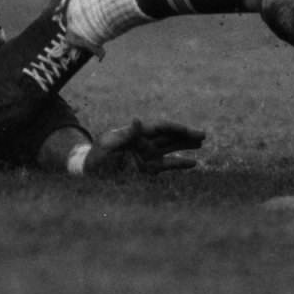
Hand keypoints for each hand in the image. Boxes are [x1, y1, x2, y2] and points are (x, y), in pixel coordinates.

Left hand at [84, 119, 205, 176]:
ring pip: (171, 148)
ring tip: (201, 143)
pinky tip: (193, 163)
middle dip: (185, 135)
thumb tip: (138, 121)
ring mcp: (148, 155)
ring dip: (186, 145)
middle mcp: (145, 142)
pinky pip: (167, 165)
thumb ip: (125, 134)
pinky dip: (180, 163)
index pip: (160, 128)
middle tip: (203, 134)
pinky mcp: (148, 169)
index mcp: (137, 133)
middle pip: (169, 136)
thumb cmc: (97, 155)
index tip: (187, 130)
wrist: (90, 172)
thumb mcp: (108, 143)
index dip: (174, 128)